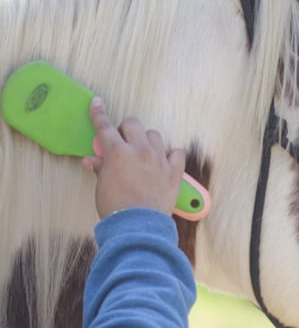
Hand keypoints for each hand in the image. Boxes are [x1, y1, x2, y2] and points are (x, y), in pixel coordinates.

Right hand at [82, 97, 185, 217]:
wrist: (138, 225)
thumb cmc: (115, 207)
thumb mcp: (102, 186)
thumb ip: (100, 168)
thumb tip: (91, 160)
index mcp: (117, 153)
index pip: (105, 126)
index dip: (99, 113)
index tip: (97, 103)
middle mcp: (139, 150)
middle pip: (133, 124)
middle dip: (126, 130)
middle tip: (123, 143)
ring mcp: (159, 159)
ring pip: (155, 135)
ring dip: (147, 141)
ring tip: (144, 154)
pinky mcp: (174, 171)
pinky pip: (177, 152)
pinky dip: (171, 155)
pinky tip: (166, 162)